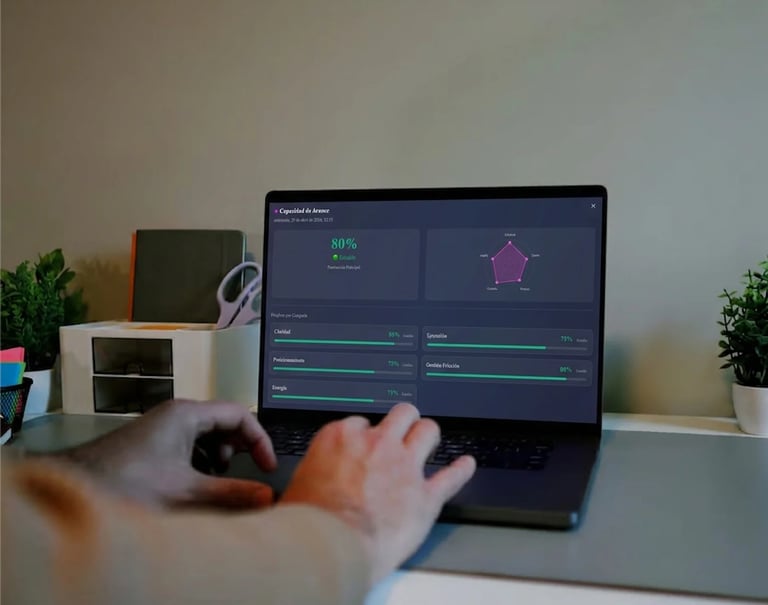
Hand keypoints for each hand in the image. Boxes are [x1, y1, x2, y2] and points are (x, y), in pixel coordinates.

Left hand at [58, 400, 276, 509]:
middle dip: (236, 454)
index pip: (239, 416)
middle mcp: (176, 416)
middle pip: (223, 427)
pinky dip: (197, 468)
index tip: (267, 466)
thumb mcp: (186, 491)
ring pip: (205, 440)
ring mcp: (163, 430)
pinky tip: (189, 490)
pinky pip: (188, 450)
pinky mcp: (152, 446)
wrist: (75, 489)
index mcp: (187, 414)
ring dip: (215, 463)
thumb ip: (230, 493)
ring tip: (210, 487)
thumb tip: (264, 495)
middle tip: (240, 478)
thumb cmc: (123, 483)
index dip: (259, 441)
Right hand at [281, 403, 475, 584]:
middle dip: (404, 420)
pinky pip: (451, 476)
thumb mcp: (300, 481)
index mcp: (343, 437)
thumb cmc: (310, 519)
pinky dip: (461, 470)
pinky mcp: (425, 496)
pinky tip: (466, 465)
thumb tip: (314, 478)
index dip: (364, 434)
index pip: (360, 423)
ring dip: (429, 434)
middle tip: (403, 429)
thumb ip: (317, 469)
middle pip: (401, 414)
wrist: (330, 544)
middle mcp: (377, 445)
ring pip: (428, 431)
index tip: (365, 443)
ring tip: (430, 439)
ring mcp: (404, 467)